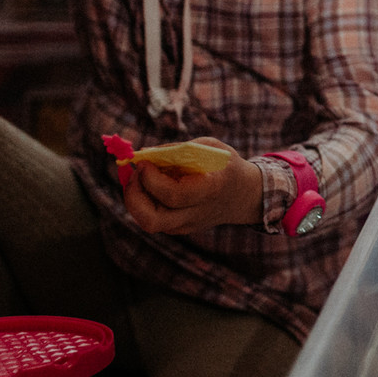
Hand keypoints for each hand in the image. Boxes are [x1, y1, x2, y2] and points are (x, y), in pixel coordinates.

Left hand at [121, 136, 263, 234]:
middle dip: (134, 196)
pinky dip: (144, 202)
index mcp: (210, 190)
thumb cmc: (225, 165)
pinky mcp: (180, 228)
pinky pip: (153, 219)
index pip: (173, 195)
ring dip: (136, 199)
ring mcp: (188, 225)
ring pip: (149, 222)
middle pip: (153, 220)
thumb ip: (178, 150)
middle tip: (134, 174)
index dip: (151, 179)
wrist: (244, 194)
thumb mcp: (210, 148)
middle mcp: (197, 213)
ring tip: (139, 178)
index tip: (144, 161)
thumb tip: (145, 153)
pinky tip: (150, 185)